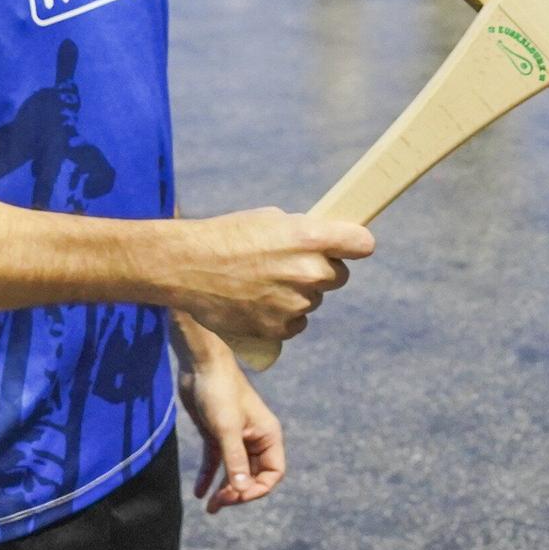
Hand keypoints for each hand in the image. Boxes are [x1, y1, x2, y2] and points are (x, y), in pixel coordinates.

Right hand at [173, 207, 372, 342]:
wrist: (186, 266)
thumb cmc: (227, 235)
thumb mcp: (271, 220)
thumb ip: (304, 233)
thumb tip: (325, 244)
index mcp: (309, 238)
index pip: (362, 244)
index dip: (356, 245)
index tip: (351, 246)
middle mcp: (308, 272)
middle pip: (339, 276)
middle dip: (322, 271)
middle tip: (292, 265)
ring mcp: (295, 303)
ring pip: (315, 301)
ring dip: (299, 294)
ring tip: (264, 283)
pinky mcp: (279, 329)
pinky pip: (296, 323)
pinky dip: (283, 317)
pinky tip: (259, 303)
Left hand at [177, 337, 286, 513]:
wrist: (201, 366)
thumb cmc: (219, 393)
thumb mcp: (226, 429)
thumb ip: (235, 461)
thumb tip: (241, 491)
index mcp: (268, 436)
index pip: (273, 473)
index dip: (256, 489)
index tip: (235, 495)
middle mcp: (255, 439)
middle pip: (254, 476)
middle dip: (238, 492)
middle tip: (218, 503)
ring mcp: (236, 438)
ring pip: (235, 472)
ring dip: (224, 490)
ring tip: (210, 508)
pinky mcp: (217, 435)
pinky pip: (216, 462)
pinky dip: (209, 477)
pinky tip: (199, 493)